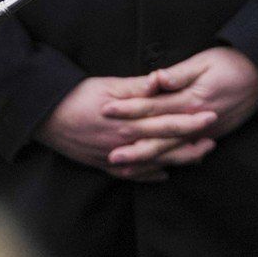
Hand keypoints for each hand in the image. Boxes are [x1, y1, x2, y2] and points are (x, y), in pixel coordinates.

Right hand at [36, 73, 216, 180]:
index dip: (190, 121)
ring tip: (198, 158)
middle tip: (213, 142)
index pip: (167, 123)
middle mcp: (124, 143)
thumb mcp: (110, 85)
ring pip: (151, 163)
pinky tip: (164, 175)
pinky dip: (148, 176)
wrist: (44, 117)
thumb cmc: (78, 96)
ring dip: (175, 162)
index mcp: (129, 122)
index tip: (211, 116)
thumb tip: (162, 80)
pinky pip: (130, 175)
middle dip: (190, 145)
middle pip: (164, 146)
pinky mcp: (103, 164)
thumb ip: (139, 87)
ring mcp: (114, 157)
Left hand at [100, 46, 257, 167]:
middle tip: (109, 157)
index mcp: (191, 100)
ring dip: (149, 160)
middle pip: (160, 138)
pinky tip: (158, 169)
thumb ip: (179, 74)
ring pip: (173, 151)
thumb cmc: (234, 62)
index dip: (128, 109)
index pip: (153, 107)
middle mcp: (198, 121)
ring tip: (127, 169)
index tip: (105, 110)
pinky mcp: (215, 134)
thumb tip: (155, 79)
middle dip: (134, 147)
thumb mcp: (205, 61)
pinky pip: (189, 154)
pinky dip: (171, 162)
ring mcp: (208, 131)